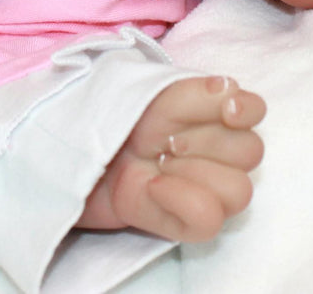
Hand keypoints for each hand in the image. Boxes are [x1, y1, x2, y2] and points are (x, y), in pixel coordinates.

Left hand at [77, 76, 265, 242]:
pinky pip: (210, 222)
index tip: (226, 111)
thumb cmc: (99, 117)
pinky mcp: (180, 223)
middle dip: (209, 142)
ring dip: (196, 175)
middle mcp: (211, 151)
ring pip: (239, 192)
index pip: (254, 110)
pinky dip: (182, 203)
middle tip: (164, 138)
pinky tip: (151, 188)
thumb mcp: (137, 91)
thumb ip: (187, 91)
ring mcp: (199, 189)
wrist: (58, 155)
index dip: (245, 110)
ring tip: (155, 163)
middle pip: (250, 152)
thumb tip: (228, 89)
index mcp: (204, 111)